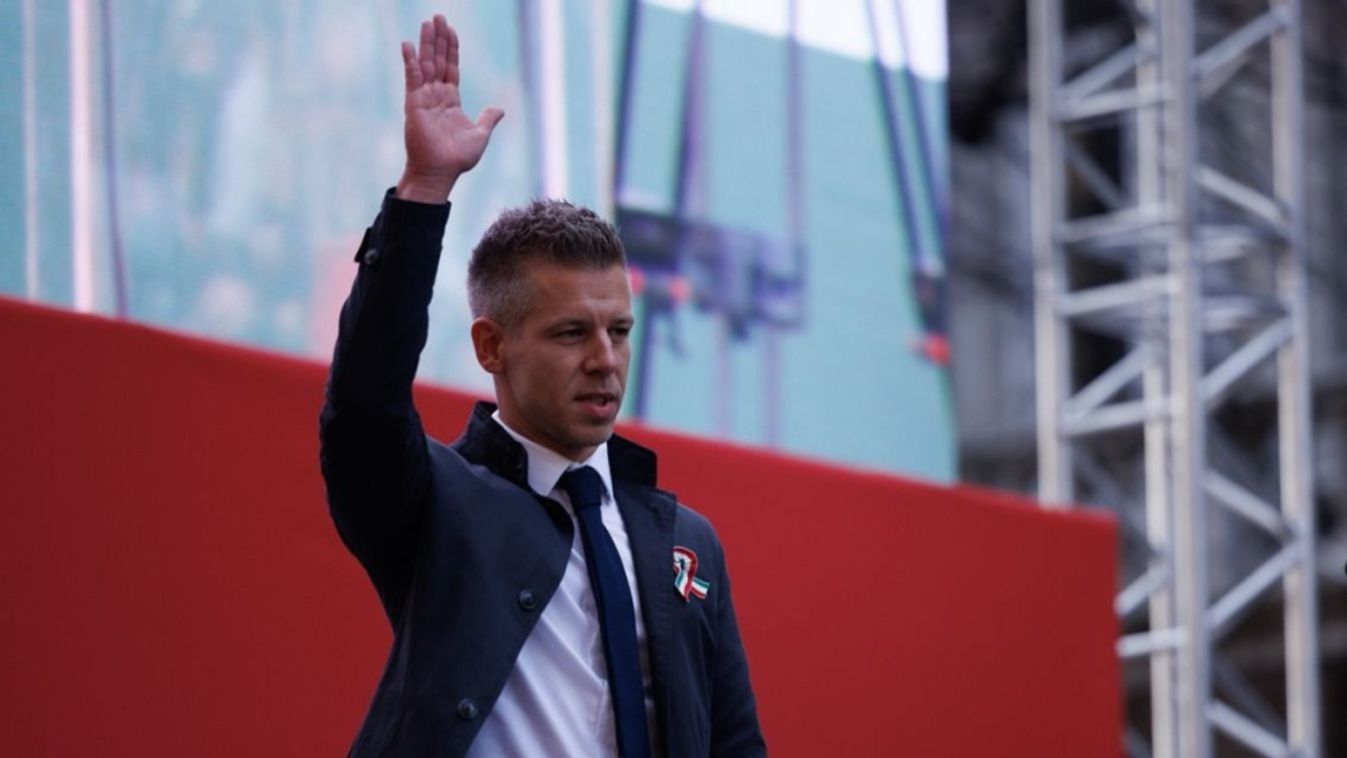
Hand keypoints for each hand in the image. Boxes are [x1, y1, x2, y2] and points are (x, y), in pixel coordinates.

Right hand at [396, 15, 504, 202]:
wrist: (441, 172)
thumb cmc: (457, 158)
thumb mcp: (480, 135)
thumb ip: (488, 119)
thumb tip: (500, 108)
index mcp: (450, 100)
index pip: (451, 68)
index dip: (452, 49)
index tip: (451, 30)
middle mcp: (436, 95)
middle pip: (437, 60)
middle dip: (438, 39)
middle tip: (437, 17)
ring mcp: (423, 98)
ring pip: (425, 64)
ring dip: (426, 43)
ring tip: (427, 23)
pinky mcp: (414, 104)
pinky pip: (412, 78)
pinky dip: (410, 62)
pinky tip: (408, 45)